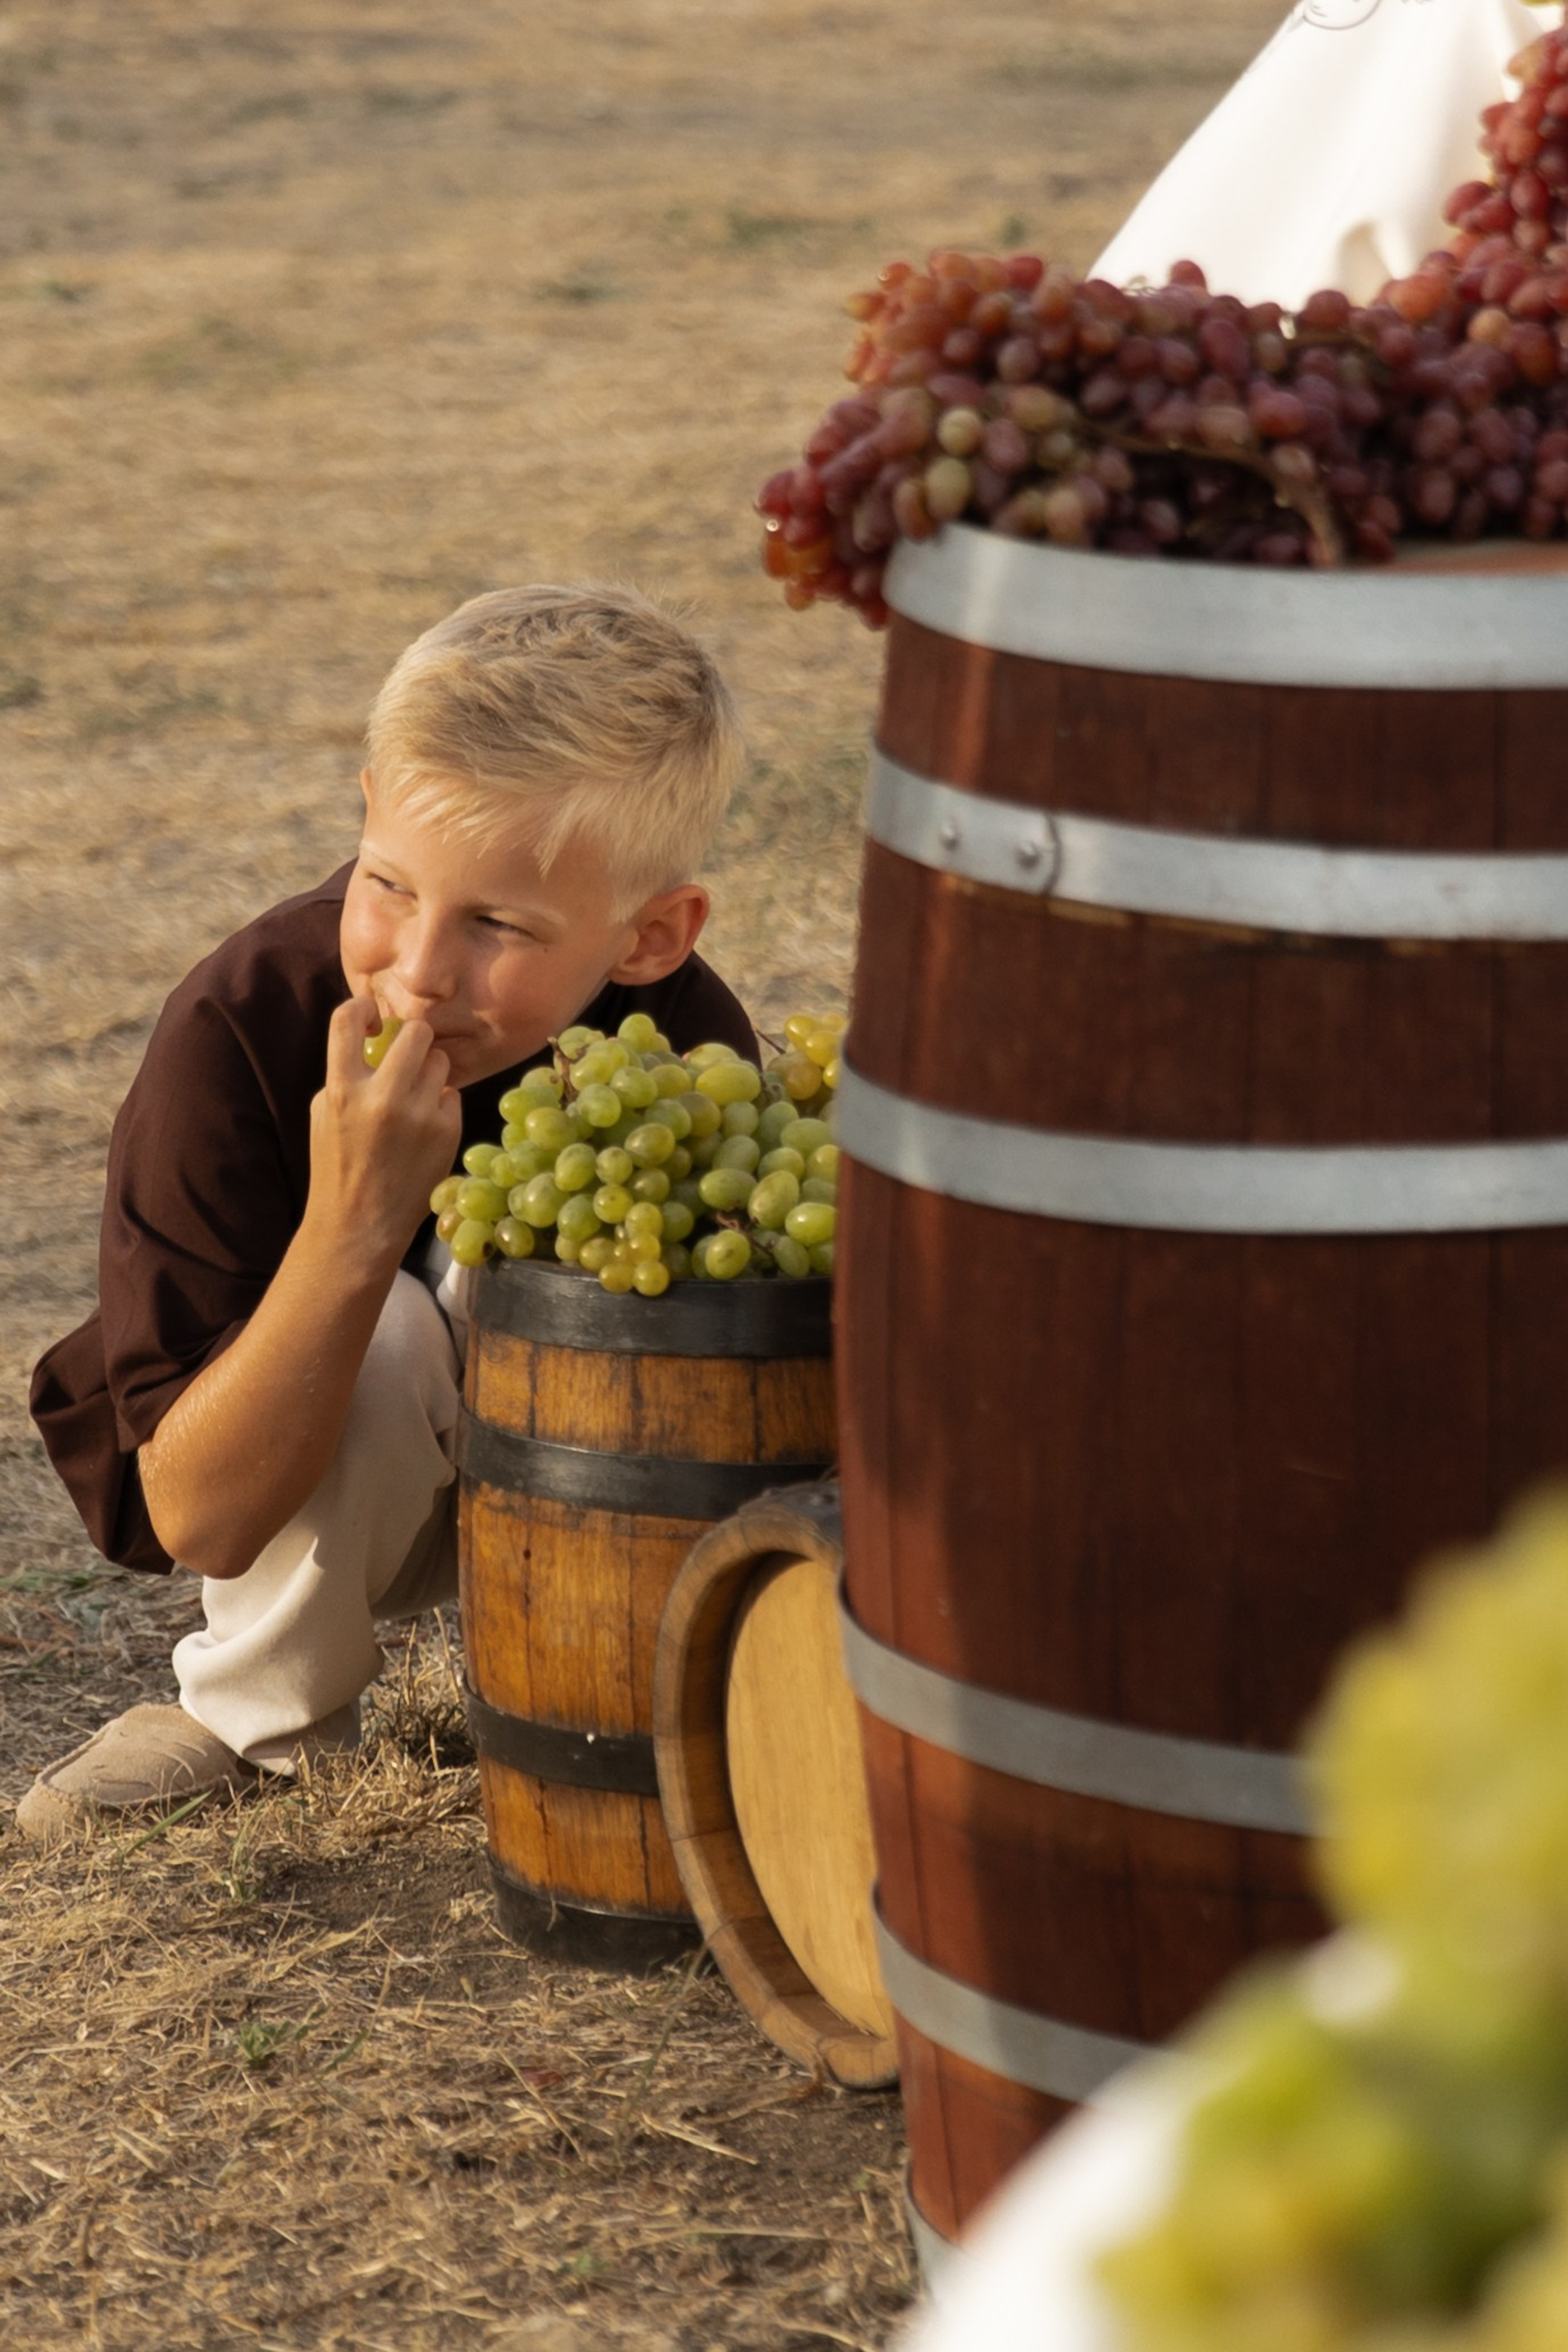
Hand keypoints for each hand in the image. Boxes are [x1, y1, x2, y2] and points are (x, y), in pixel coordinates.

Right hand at [303, 995, 462, 1268]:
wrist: (359, 1225)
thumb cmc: (338, 1164)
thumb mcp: (325, 1113)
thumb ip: (348, 1072)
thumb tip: (378, 1034)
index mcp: (342, 1090)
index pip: (346, 1017)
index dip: (362, 1007)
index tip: (372, 1018)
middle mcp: (382, 1098)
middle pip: (416, 1031)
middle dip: (414, 1038)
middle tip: (408, 1056)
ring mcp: (420, 1116)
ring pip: (440, 1061)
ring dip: (430, 1071)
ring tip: (414, 1098)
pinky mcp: (447, 1132)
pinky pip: (453, 1094)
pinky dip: (442, 1103)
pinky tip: (425, 1126)